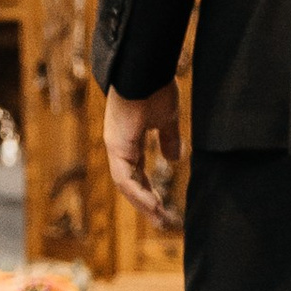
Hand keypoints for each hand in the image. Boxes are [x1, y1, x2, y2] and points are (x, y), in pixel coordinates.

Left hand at [104, 83, 184, 227]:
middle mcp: (118, 145)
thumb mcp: (166, 119)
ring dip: (142, 203)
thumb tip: (175, 159)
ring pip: (126, 184)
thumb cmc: (155, 87)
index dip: (148, 190)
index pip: (136, 172)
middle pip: (130, 183)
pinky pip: (125, 178)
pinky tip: (151, 204)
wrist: (145, 69)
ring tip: (159, 218)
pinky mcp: (117, 146)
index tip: (161, 207)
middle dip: (145, 203)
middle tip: (161, 221)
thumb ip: (168, 140)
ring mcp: (115, 146)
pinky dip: (138, 193)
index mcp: (128, 140)